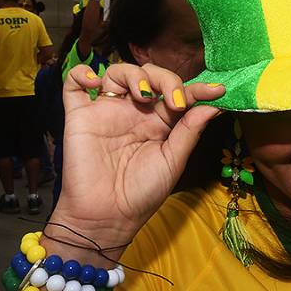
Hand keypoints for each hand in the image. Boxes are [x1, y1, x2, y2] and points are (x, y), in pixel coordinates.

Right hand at [47, 63, 224, 258]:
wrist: (106, 217)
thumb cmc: (141, 194)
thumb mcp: (172, 161)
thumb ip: (189, 130)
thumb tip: (214, 105)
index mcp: (158, 122)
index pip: (178, 94)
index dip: (197, 89)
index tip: (217, 90)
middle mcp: (133, 111)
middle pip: (150, 76)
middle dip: (166, 80)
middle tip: (174, 102)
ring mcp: (106, 110)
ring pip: (118, 73)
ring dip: (133, 74)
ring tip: (142, 94)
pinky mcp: (80, 115)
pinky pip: (74, 84)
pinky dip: (81, 73)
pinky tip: (94, 81)